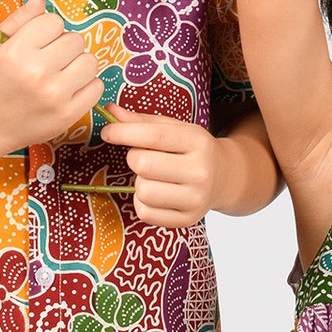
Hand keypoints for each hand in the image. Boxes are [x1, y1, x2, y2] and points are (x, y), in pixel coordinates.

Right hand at [0, 0, 103, 154]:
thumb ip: (19, 19)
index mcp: (17, 52)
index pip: (54, 21)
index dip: (48, 29)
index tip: (39, 42)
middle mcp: (37, 72)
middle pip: (75, 40)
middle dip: (64, 46)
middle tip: (50, 59)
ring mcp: (55, 95)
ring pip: (90, 62)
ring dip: (78, 64)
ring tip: (62, 73)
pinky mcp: (69, 114)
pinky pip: (97, 87)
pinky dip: (86, 86)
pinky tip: (69, 89)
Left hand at [99, 103, 234, 226]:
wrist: (224, 177)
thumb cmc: (191, 150)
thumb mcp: (174, 129)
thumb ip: (141, 121)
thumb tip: (110, 111)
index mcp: (197, 141)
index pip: (153, 136)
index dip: (123, 133)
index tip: (107, 132)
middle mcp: (200, 171)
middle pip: (143, 164)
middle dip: (134, 159)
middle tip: (144, 158)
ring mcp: (195, 199)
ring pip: (143, 191)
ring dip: (140, 183)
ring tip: (154, 178)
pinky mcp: (186, 220)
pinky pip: (145, 213)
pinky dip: (142, 203)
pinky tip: (156, 194)